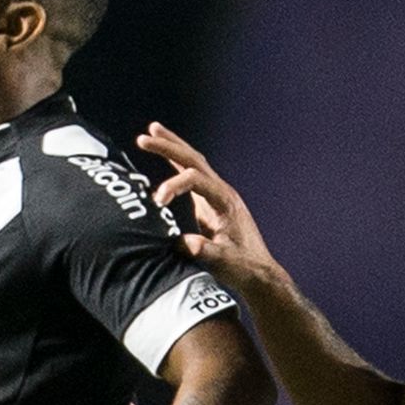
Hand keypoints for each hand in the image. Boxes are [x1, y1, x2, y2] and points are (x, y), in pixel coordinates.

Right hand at [139, 123, 282, 294]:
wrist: (258, 274)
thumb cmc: (243, 269)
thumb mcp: (224, 262)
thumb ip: (205, 251)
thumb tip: (184, 242)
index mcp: (225, 202)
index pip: (196, 179)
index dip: (174, 185)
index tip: (157, 202)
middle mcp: (222, 192)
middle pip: (193, 160)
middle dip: (169, 147)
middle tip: (145, 136)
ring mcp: (217, 195)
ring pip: (193, 162)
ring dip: (173, 147)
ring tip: (151, 130)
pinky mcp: (211, 203)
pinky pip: (192, 175)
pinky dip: (177, 163)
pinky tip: (165, 154)